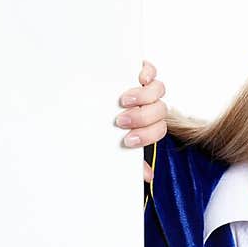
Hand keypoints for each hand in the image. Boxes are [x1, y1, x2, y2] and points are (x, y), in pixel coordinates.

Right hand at [115, 60, 167, 182]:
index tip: (127, 140)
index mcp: (149, 125)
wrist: (87, 98)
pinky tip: (139, 79)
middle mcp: (151, 106)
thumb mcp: (114, 142)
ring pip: (159, 91)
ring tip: (124, 100)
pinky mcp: (140, 72)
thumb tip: (147, 176)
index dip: (147, 136)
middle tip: (122, 121)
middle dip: (142, 118)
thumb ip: (130, 158)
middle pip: (160, 111)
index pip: (158, 130)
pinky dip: (148, 73)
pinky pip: (152, 70)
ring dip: (143, 97)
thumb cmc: (107, 127)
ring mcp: (147, 88)